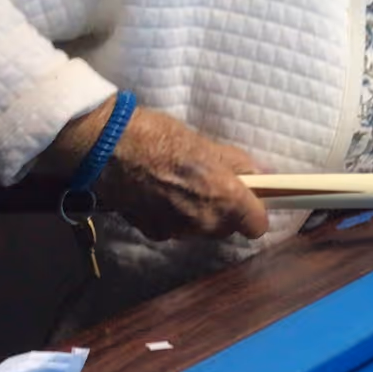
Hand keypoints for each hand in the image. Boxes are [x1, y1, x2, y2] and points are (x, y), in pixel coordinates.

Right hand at [44, 99, 268, 241]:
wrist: (108, 149)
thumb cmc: (160, 138)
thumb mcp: (208, 145)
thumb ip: (240, 166)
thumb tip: (264, 175)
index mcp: (225, 199)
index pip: (256, 226)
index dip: (254, 212)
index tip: (248, 199)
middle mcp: (204, 223)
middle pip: (227, 228)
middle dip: (224, 211)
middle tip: (210, 184)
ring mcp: (178, 231)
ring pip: (200, 230)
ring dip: (197, 214)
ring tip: (180, 185)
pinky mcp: (153, 233)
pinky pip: (175, 229)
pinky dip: (172, 216)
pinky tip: (159, 194)